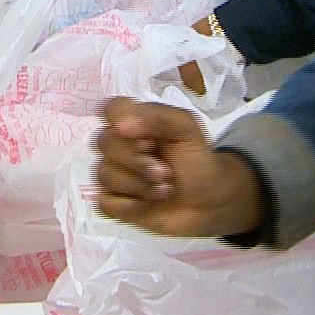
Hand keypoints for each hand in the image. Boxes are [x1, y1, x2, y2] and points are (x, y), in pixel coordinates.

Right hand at [93, 97, 264, 237]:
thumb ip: (160, 117)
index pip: (111, 109)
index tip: (148, 138)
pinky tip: (149, 204)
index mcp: (134, 123)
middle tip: (166, 171)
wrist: (210, 202)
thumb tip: (121, 126)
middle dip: (138, 161)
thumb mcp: (188, 130)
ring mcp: (114, 174)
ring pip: (104, 174)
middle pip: (104, 143)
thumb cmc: (197, 161)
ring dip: (139, 185)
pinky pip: (105, 202)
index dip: (122, 121)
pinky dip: (129, 205)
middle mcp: (119, 146)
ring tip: (166, 189)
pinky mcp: (113, 203)